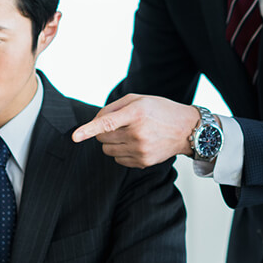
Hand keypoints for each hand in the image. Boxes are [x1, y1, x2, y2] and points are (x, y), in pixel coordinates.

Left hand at [71, 94, 199, 167]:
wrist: (186, 130)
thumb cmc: (160, 111)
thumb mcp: (139, 99)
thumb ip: (114, 108)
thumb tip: (94, 123)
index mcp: (136, 113)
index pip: (107, 123)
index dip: (88, 130)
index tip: (75, 136)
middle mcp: (138, 133)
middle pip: (102, 138)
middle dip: (104, 132)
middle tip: (121, 125)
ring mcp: (141, 150)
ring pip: (108, 150)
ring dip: (112, 142)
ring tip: (130, 134)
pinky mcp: (143, 162)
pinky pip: (118, 160)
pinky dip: (121, 152)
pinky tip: (136, 144)